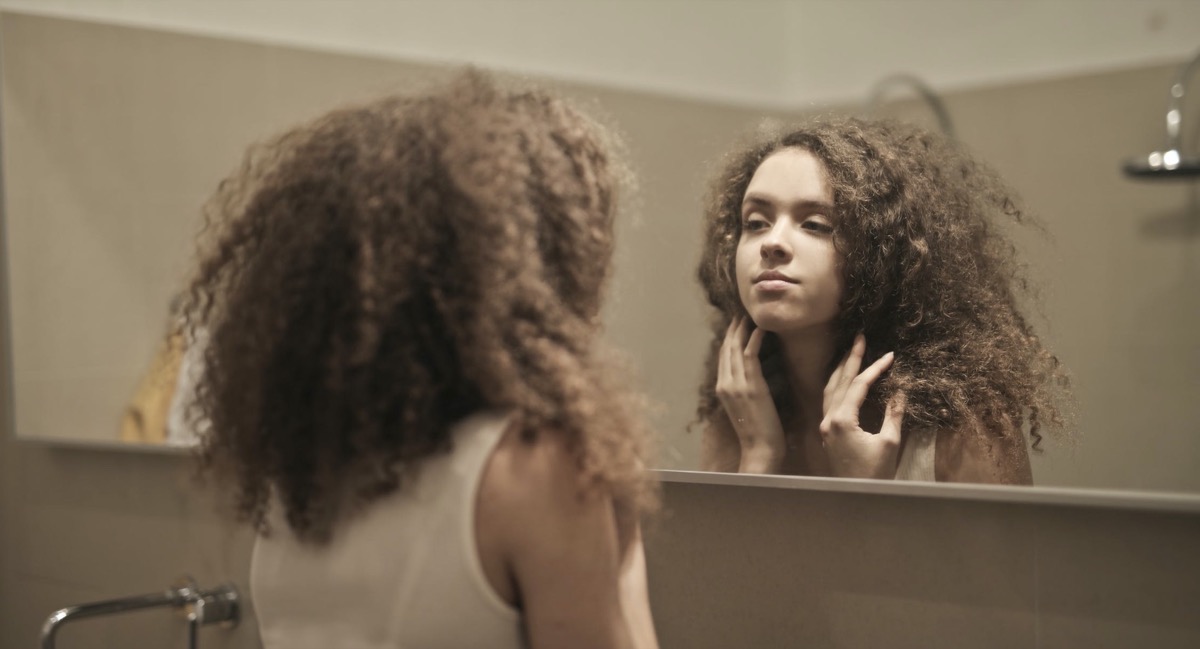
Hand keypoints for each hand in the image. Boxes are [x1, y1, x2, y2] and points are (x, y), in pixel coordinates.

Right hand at [716, 316, 785, 472]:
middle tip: (741, 314)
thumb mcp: (744, 407)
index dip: (728, 339)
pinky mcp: (751, 386)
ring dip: (743, 330)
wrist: (760, 449)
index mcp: (722, 389)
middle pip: (726, 349)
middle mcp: (724, 384)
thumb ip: (742, 389)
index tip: (735, 324)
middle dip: (733, 330)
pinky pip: (750, 356)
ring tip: (750, 317)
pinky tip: (760, 329)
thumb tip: (751, 375)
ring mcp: (736, 385)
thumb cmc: (757, 432)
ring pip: (736, 349)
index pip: (723, 357)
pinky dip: (754, 340)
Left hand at [820, 333, 905, 478]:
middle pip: (839, 382)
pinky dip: (837, 385)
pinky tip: (844, 378)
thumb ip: (893, 414)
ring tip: (852, 351)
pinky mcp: (828, 432)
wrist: (855, 497)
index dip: (874, 368)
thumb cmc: (874, 474)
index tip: (890, 355)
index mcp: (841, 420)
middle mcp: (829, 419)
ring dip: (841, 369)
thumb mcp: (889, 443)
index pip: (858, 385)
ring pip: (830, 389)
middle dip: (851, 358)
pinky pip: (829, 400)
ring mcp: (826, 425)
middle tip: (860, 337)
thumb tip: (900, 389)